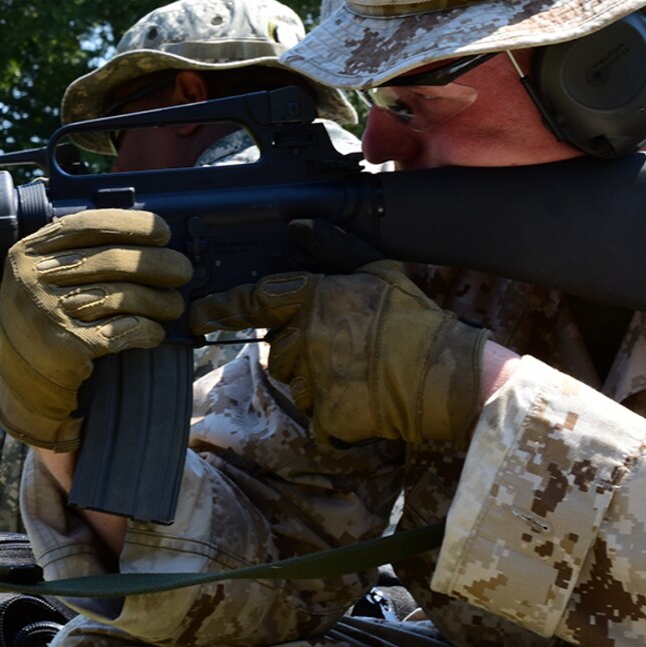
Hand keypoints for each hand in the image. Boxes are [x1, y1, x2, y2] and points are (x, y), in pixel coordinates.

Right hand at [0, 209, 193, 449]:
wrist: (25, 381)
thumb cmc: (47, 321)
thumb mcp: (44, 277)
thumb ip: (77, 252)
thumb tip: (145, 235)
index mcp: (29, 254)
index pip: (86, 225)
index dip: (131, 225)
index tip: (163, 232)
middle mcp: (31, 279)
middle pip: (110, 259)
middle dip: (157, 264)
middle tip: (182, 271)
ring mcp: (46, 314)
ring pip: (119, 295)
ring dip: (158, 300)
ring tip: (174, 305)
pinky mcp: (66, 346)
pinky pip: (122, 330)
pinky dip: (146, 331)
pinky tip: (155, 332)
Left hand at [192, 260, 488, 446]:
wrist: (448, 376)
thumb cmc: (416, 321)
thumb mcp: (378, 270)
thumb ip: (333, 248)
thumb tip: (299, 225)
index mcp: (313, 298)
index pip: (252, 302)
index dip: (220, 309)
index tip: (197, 316)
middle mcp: (305, 337)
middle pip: (279, 351)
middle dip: (304, 352)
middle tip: (349, 350)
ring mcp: (313, 378)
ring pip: (297, 387)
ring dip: (320, 385)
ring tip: (363, 374)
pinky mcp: (326, 415)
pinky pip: (317, 421)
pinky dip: (336, 418)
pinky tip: (365, 401)